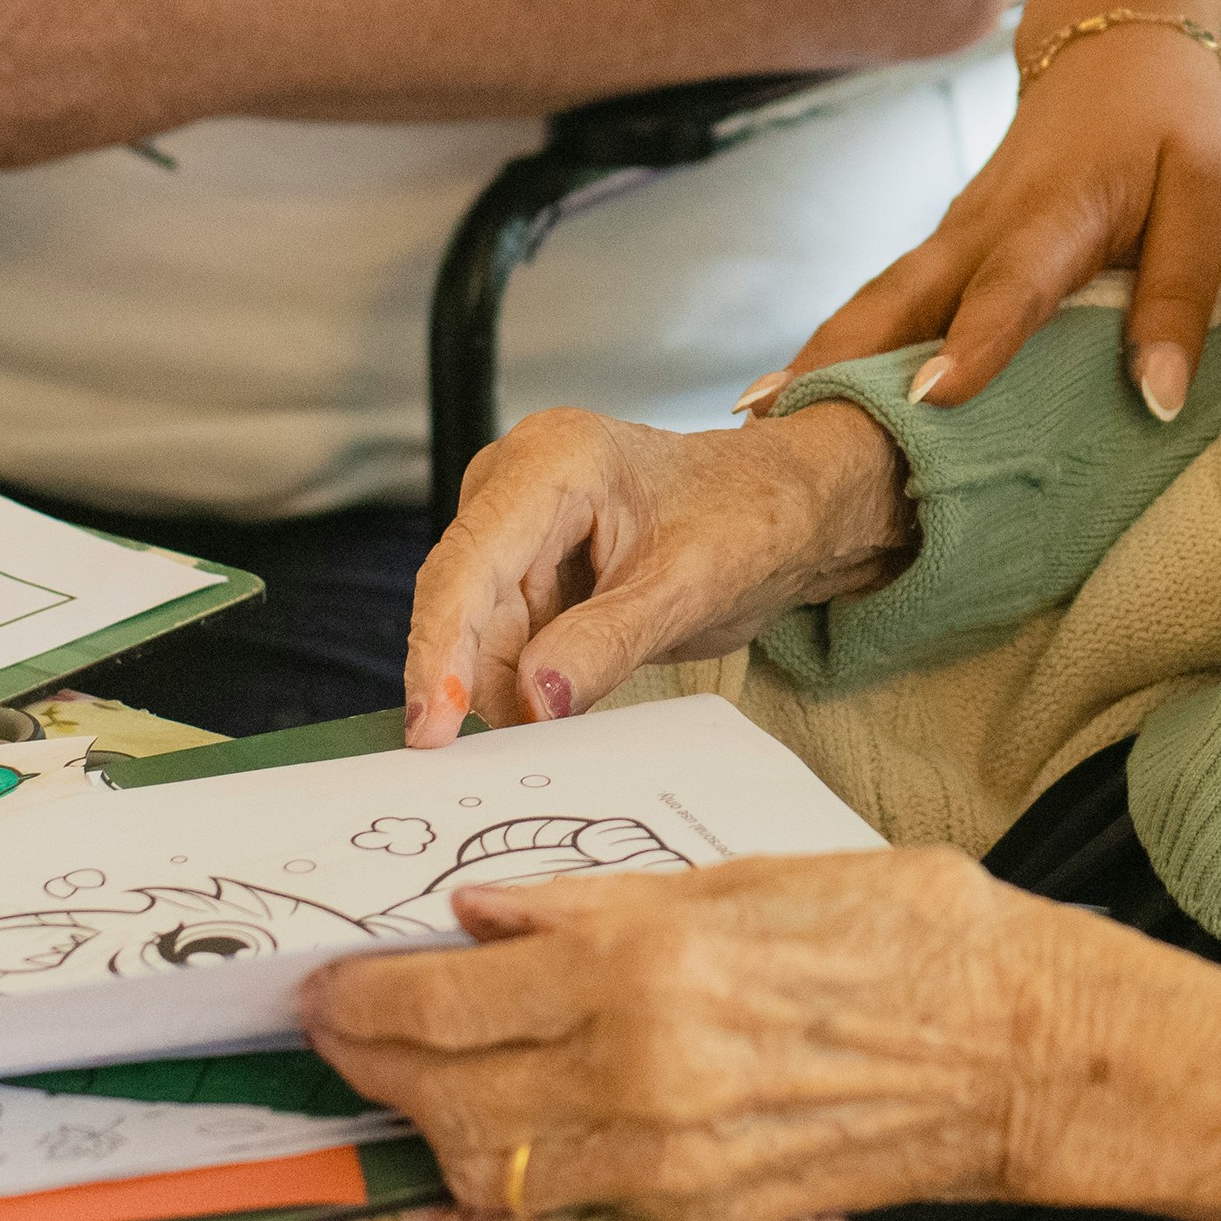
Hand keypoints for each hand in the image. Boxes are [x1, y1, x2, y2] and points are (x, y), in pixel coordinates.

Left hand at [303, 848, 1048, 1220]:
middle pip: (444, 1093)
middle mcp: (639, 1069)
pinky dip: (524, 1152)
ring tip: (419, 1076)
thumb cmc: (904, 930)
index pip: (445, 1000)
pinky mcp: (700, 1210)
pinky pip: (574, 1190)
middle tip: (341, 1032)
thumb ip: (595, 903)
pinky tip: (523, 1107)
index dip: (363, 1000)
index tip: (322, 989)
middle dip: (373, 1064)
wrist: (1022, 1048)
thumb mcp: (741, 876)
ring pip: (490, 1163)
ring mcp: (668, 1157)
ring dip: (436, 1121)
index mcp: (644, 961)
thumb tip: (483, 916)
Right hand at [402, 401, 908, 741]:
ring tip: (557, 726)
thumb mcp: (688, 588)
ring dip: (504, 690)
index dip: (442, 649)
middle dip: (474, 683)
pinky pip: (502, 640)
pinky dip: (523, 683)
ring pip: (477, 632)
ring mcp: (517, 526)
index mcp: (554, 460)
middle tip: (506, 759)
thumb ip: (605, 643)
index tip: (432, 728)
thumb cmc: (750, 518)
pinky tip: (553, 710)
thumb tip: (531, 702)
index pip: (470, 563)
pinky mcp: (528, 567)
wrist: (787, 508)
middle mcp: (517, 483)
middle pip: (462, 603)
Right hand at [773, 22, 1220, 417]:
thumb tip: (1158, 401)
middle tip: (778, 424)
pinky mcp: (945, 249)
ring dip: (819, 358)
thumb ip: (1181, 297)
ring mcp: (953, 235)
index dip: (974, 340)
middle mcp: (985, 225)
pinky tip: (800, 400)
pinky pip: (888, 305)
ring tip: (757, 424)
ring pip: (879, 301)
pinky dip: (842, 349)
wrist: (1117, 47)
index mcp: (1059, 213)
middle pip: (903, 295)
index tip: (928, 396)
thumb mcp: (1211, 199)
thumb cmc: (1172, 126)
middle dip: (840, 359)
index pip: (1013, 283)